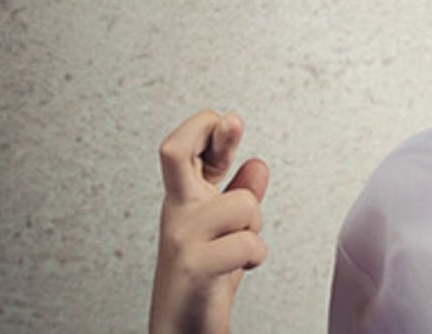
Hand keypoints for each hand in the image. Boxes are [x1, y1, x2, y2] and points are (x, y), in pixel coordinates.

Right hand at [150, 111, 269, 333]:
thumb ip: (239, 197)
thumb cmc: (203, 282)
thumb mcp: (226, 232)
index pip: (181, 150)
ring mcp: (181, 237)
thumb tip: (258, 163)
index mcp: (184, 200)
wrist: (183, 331)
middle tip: (231, 120)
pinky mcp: (193, 264)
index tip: (231, 119)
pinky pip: (247, 243)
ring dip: (255, 228)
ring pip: (243, 203)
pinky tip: (240, 269)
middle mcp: (178, 212)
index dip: (206, 128)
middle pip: (173, 152)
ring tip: (239, 250)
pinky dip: (255, 257)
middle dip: (208, 130)